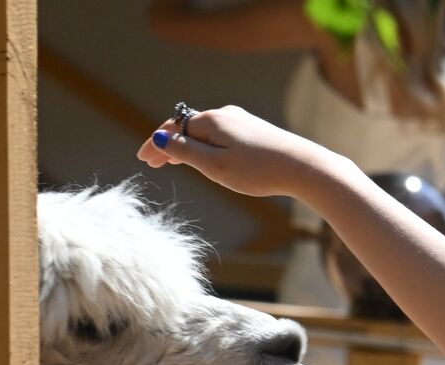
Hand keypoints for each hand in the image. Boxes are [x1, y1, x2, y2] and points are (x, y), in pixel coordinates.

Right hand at [136, 105, 336, 199]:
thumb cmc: (257, 170)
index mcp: (211, 121)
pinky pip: (220, 136)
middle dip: (169, 144)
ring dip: (187, 145)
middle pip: (188, 128)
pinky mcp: (254, 131)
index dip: (156, 143)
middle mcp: (224, 115)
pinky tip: (206, 157)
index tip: (142, 158)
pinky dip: (205, 146)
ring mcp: (240, 121)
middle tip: (152, 163)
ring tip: (172, 161)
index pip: (174, 129)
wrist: (301, 167)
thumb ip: (186, 152)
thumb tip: (160, 137)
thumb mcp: (214, 165)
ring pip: (204, 132)